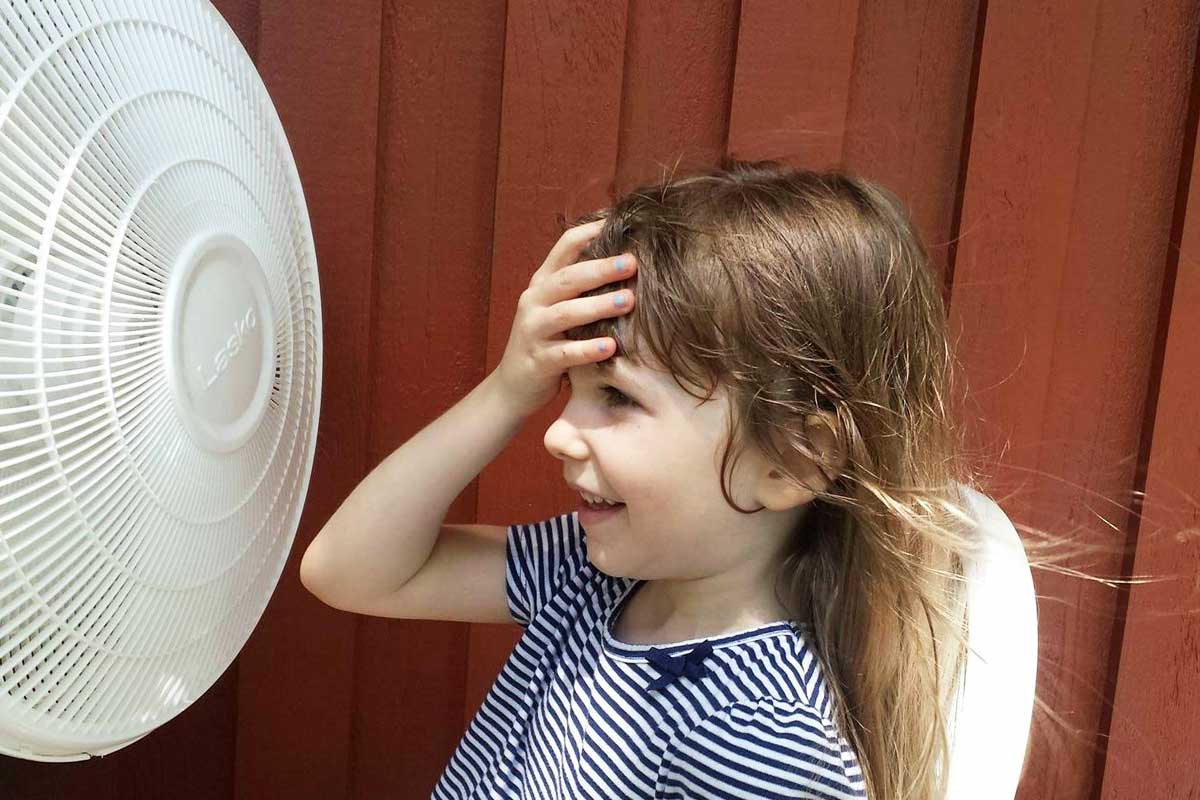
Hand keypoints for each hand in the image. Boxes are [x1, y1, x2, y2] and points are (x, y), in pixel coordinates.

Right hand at [492, 219, 636, 416]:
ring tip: (628, 300)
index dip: (589, 232)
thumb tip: (625, 258)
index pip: (564, 247)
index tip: (618, 221)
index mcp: (542, 283)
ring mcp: (534, 331)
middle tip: (632, 262)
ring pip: (565, 313)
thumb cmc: (548, 340)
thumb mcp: (558, 306)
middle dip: (600, 268)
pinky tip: (610, 346)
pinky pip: (565, 354)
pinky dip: (588, 349)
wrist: (513, 385)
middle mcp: (535, 302)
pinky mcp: (539, 361)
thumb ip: (581, 285)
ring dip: (598, 306)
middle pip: (567, 278)